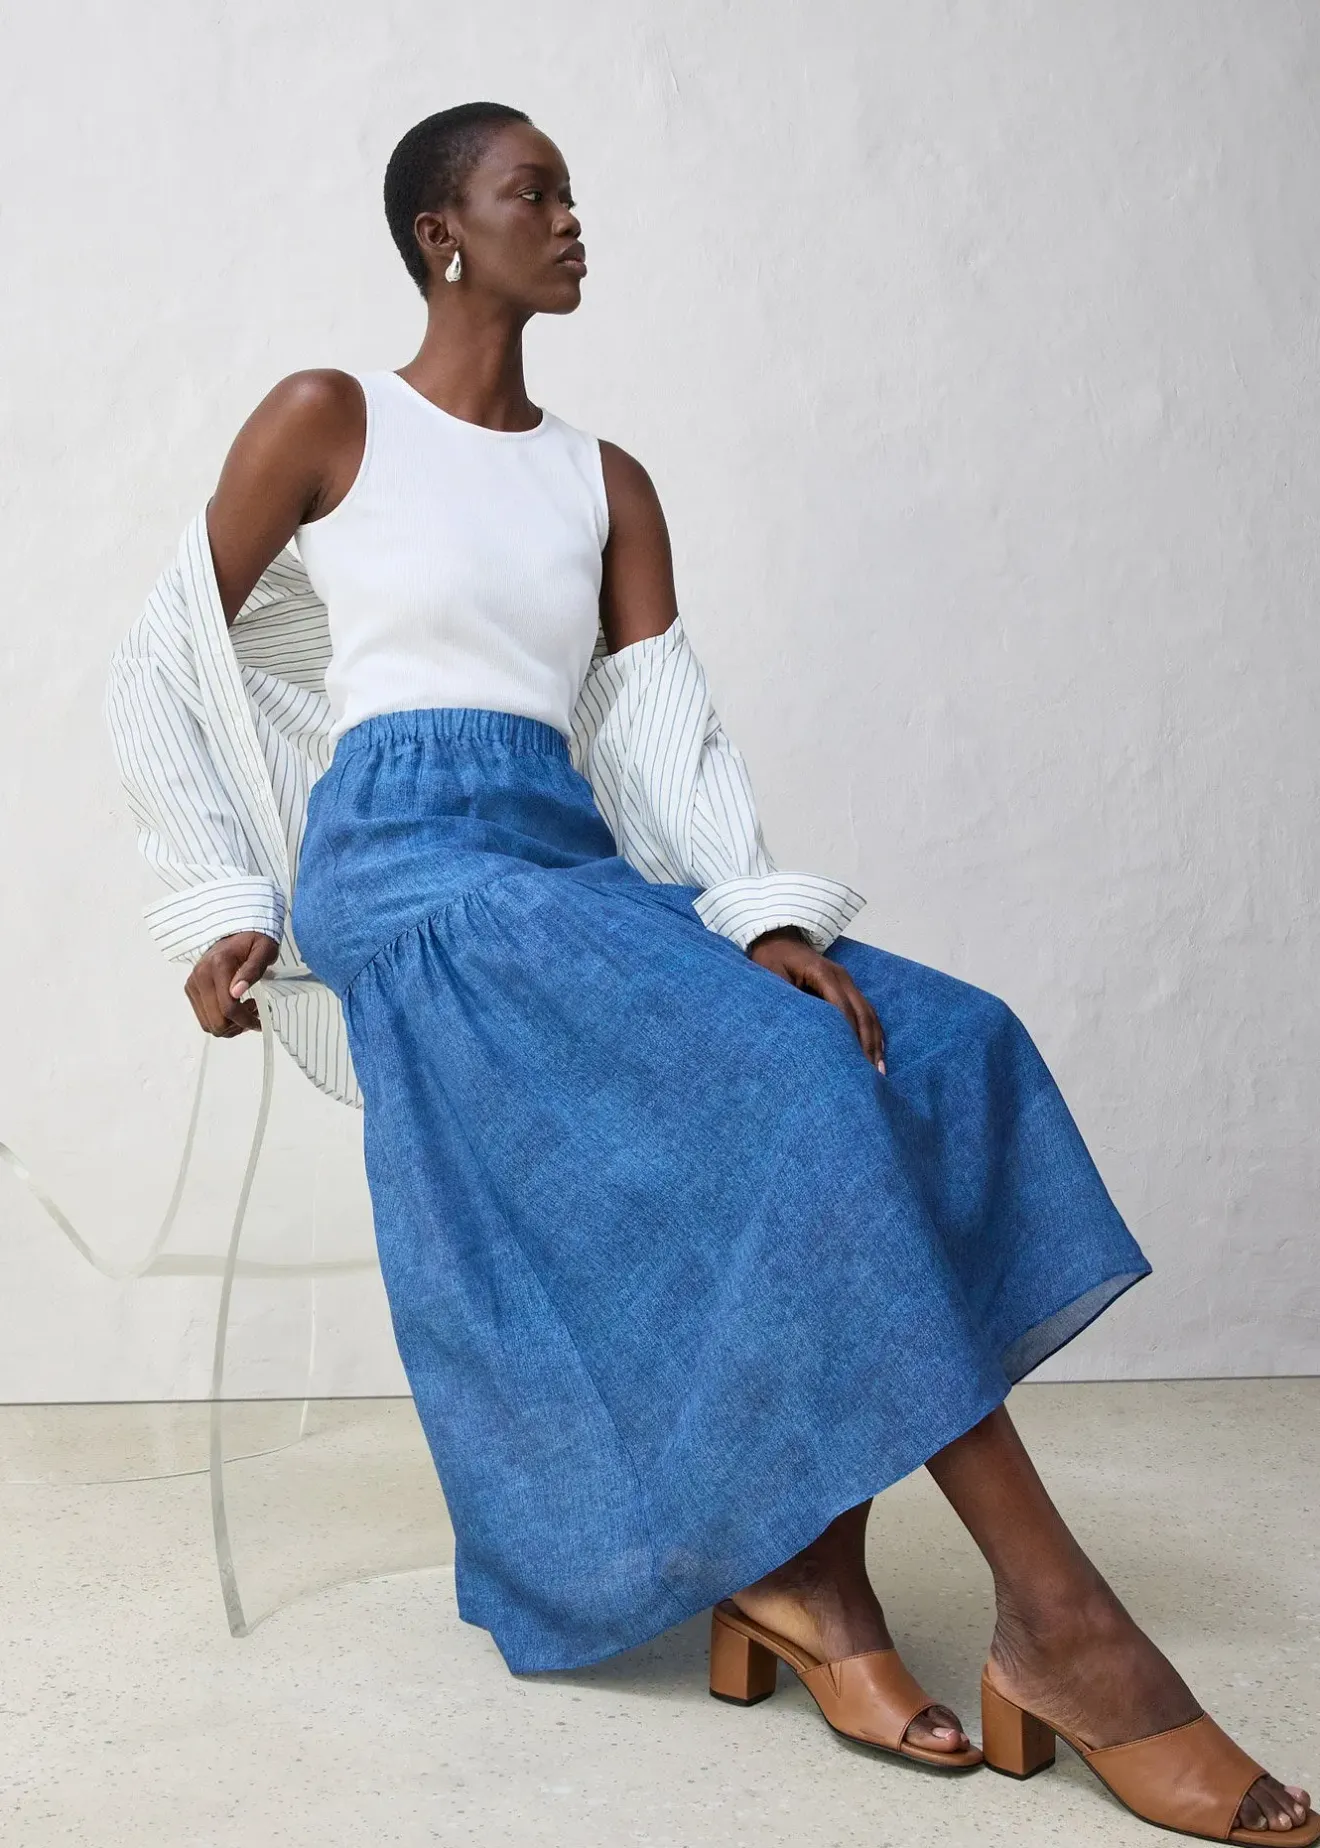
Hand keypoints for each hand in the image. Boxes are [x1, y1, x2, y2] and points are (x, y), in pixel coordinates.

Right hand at [183, 931, 280, 1037]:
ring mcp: (193, 983)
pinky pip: (204, 1018)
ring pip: (208, 1024)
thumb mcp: (263, 951)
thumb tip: (236, 992)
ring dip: (230, 1025)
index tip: (260, 1022)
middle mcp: (200, 976)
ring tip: (246, 1009)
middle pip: (215, 1022)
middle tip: (254, 1013)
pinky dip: (220, 1020)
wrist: (236, 932)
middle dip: (237, 1025)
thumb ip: (252, 970)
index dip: (246, 1021)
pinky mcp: (191, 989)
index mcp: (218, 966)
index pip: (228, 1008)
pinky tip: (234, 1006)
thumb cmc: (255, 941)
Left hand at [745, 926, 886, 1072]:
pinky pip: (866, 1011)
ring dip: (874, 1042)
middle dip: (867, 1044)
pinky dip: (873, 1032)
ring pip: (869, 1014)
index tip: (851, 1059)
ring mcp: (847, 981)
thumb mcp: (772, 977)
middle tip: (870, 1073)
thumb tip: (798, 1030)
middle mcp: (841, 977)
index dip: (848, 1032)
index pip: (841, 1006)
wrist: (776, 939)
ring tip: (878, 1070)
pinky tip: (878, 1052)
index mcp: (822, 972)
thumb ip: (787, 1000)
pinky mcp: (847, 988)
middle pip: (862, 1012)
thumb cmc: (770, 960)